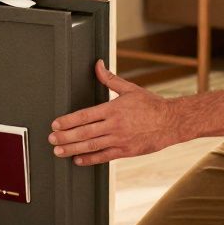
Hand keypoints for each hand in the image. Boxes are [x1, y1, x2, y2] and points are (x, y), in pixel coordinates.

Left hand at [48, 60, 182, 166]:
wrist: (172, 122)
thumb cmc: (151, 105)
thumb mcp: (130, 89)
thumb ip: (110, 79)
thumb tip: (97, 64)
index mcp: (113, 109)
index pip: (84, 115)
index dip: (68, 121)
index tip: (55, 124)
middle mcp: (114, 126)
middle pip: (84, 133)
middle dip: (65, 137)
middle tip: (51, 140)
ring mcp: (119, 140)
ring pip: (91, 146)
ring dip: (72, 149)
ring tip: (59, 151)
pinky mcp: (126, 151)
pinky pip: (104, 157)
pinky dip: (89, 159)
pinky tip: (78, 160)